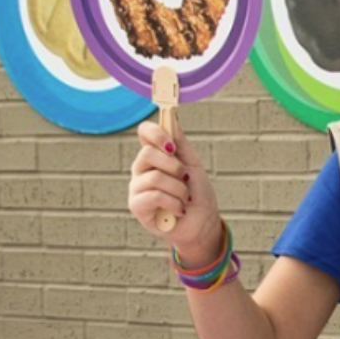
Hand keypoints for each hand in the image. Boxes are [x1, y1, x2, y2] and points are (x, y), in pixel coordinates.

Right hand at [127, 116, 222, 265]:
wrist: (203, 222)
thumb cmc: (197, 193)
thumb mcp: (193, 164)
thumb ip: (180, 143)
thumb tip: (171, 117)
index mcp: (154, 156)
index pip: (144, 133)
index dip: (156, 133)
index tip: (172, 145)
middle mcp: (141, 169)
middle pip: (147, 154)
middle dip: (174, 166)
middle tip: (185, 178)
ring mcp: (137, 188)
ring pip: (155, 177)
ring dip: (179, 189)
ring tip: (185, 198)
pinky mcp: (137, 206)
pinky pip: (153, 196)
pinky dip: (174, 203)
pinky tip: (179, 209)